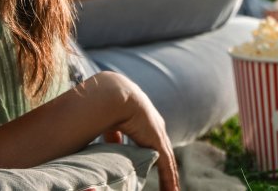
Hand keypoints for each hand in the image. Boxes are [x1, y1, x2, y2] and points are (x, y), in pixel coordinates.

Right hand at [84, 72, 178, 190]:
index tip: (153, 168)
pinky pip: (166, 166)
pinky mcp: (158, 142)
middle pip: (164, 154)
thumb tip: (109, 148)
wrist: (114, 95)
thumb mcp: (112, 125)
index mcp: (145, 122)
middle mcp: (156, 128)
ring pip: (168, 162)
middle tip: (170, 187)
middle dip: (167, 170)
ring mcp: (158, 135)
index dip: (153, 157)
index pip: (153, 144)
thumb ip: (114, 137)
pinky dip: (169, 180)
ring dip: (170, 179)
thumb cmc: (108, 105)